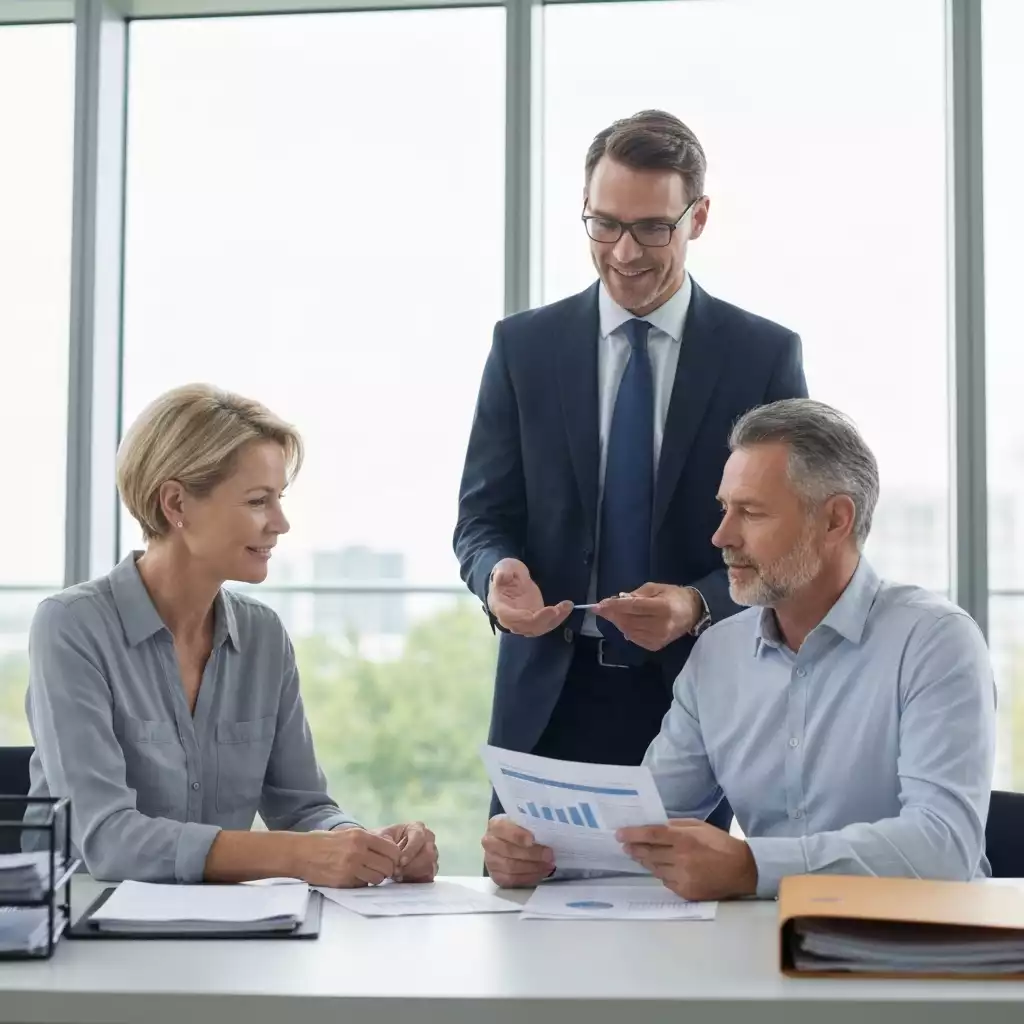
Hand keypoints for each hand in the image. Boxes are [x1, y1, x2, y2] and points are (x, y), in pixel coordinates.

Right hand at [294, 827, 401, 887]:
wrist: (300, 853)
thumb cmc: (323, 842)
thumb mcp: (347, 834)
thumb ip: (367, 839)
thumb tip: (387, 845)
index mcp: (361, 836)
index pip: (391, 849)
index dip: (394, 857)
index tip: (391, 860)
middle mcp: (358, 851)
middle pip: (388, 866)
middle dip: (387, 870)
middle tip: (382, 870)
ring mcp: (351, 867)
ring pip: (378, 878)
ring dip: (376, 878)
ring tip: (368, 874)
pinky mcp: (343, 881)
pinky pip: (363, 885)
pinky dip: (362, 884)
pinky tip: (355, 878)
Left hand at [374, 822, 437, 881]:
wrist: (382, 855)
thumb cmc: (382, 843)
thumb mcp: (381, 838)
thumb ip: (387, 842)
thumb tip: (396, 853)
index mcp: (417, 828)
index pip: (419, 837)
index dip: (411, 851)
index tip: (400, 862)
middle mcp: (428, 840)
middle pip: (428, 854)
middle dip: (411, 865)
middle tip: (397, 871)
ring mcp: (431, 856)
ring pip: (429, 867)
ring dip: (412, 873)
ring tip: (398, 875)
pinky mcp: (430, 870)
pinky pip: (428, 877)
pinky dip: (416, 880)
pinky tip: (404, 878)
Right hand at [481, 814, 555, 886]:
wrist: (507, 843)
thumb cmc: (520, 830)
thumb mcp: (523, 823)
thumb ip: (530, 826)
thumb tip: (547, 832)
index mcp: (495, 825)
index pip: (503, 828)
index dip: (517, 835)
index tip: (532, 840)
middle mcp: (489, 842)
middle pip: (509, 850)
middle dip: (532, 854)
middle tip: (549, 855)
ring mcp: (490, 861)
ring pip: (511, 867)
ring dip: (533, 867)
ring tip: (549, 866)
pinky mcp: (496, 876)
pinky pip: (512, 879)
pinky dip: (529, 877)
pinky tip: (541, 873)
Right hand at [487, 558, 571, 636]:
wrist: (510, 577)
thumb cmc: (506, 572)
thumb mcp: (504, 567)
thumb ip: (503, 572)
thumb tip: (501, 577)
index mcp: (501, 608)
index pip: (514, 619)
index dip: (529, 618)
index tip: (548, 610)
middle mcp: (512, 620)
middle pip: (529, 627)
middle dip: (546, 620)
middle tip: (561, 608)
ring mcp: (524, 621)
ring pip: (540, 628)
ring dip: (555, 620)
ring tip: (567, 606)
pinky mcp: (535, 619)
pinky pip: (546, 623)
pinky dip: (558, 618)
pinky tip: (567, 607)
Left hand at [595, 583, 702, 650]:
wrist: (693, 612)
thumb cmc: (674, 596)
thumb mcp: (655, 588)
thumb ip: (636, 594)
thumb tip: (617, 600)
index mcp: (662, 607)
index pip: (632, 607)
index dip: (613, 606)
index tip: (597, 605)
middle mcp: (660, 625)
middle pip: (628, 621)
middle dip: (612, 615)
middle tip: (602, 608)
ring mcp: (658, 638)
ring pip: (628, 631)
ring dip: (618, 622)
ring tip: (614, 614)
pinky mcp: (656, 646)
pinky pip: (634, 639)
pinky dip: (627, 630)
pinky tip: (627, 623)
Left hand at [617, 819, 757, 899]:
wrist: (742, 870)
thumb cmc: (720, 843)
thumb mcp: (699, 826)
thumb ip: (676, 826)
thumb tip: (655, 827)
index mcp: (684, 839)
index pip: (651, 836)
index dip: (633, 834)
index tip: (619, 834)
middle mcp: (681, 859)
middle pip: (649, 854)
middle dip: (634, 848)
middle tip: (625, 845)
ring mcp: (683, 878)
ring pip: (655, 869)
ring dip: (645, 861)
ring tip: (639, 855)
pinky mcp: (686, 892)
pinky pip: (666, 882)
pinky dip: (661, 874)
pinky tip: (661, 868)